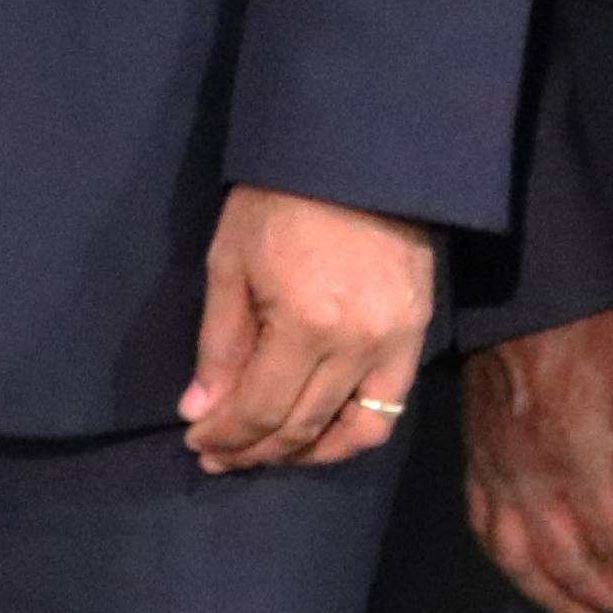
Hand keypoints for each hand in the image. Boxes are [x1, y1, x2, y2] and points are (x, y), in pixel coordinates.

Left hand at [183, 188, 434, 473]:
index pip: (260, 408)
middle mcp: (357, 346)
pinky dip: (352, 433)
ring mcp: (394, 344)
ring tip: (266, 453)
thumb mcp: (231, 263)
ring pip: (352, 431)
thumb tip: (200, 410)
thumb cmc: (279, 200)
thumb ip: (219, 344)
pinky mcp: (418, 335)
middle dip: (252, 449)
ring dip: (304, 453)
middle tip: (218, 455)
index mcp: (306, 323)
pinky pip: (389, 408)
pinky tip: (319, 435)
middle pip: (301, 425)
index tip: (195, 441)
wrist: (356, 158)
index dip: (225, 434)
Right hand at [463, 309, 612, 612]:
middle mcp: (532, 475)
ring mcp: (497, 471)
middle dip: (608, 595)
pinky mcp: (475, 462)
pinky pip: (484, 528)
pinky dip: (508, 564)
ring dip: (554, 596)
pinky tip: (528, 579)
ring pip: (519, 555)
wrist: (523, 290)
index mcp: (579, 455)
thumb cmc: (599, 330)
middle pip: (568, 557)